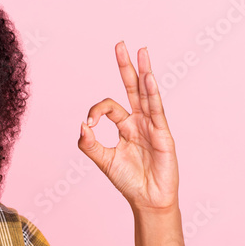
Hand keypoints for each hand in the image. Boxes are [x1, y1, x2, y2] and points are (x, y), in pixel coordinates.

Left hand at [78, 41, 179, 212]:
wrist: (148, 200)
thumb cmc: (129, 181)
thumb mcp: (104, 161)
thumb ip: (90, 144)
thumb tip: (81, 125)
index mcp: (125, 126)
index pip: (110, 106)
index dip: (97, 110)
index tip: (89, 122)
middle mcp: (140, 121)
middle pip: (132, 88)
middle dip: (126, 67)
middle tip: (121, 45)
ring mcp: (153, 126)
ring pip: (147, 94)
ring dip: (143, 72)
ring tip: (141, 51)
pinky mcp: (163, 134)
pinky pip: (157, 110)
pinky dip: (153, 94)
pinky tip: (149, 78)